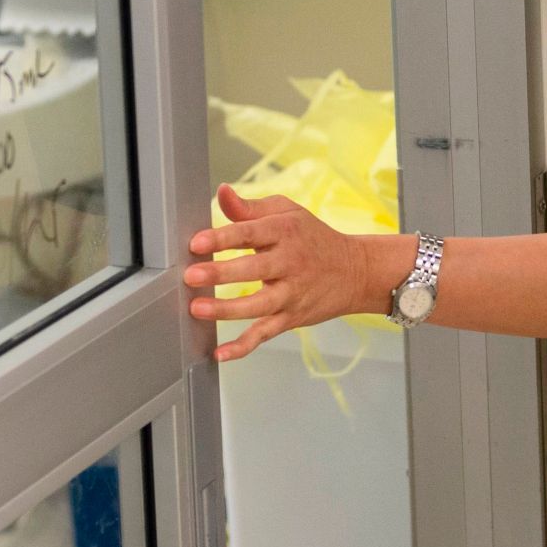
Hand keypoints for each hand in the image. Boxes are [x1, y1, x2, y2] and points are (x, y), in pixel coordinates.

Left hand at [185, 187, 401, 361]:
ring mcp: (291, 294)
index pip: (250, 233)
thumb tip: (221, 192)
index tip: (197, 243)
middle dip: (220, 274)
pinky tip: (221, 353)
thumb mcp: (287, 212)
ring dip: (227, 310)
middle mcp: (290, 263)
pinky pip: (265, 334)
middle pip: (253, 269)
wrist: (355, 271)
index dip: (222, 238)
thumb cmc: (313, 238)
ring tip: (197, 309)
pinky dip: (243, 346)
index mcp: (285, 231)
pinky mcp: (291, 318)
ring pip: (258, 305)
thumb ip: (250, 207)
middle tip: (191, 276)